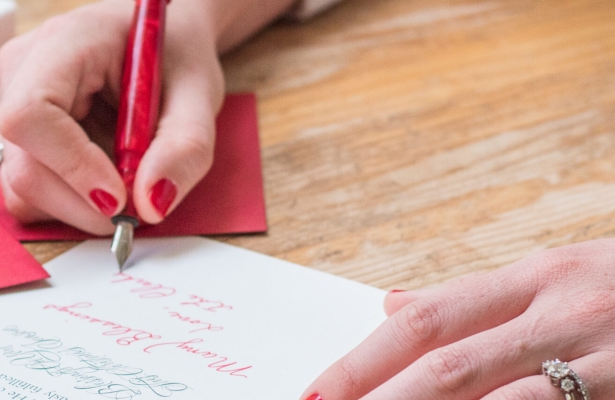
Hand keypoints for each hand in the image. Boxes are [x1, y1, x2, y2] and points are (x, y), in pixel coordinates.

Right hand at [0, 0, 226, 233]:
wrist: (160, 41)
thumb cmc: (173, 52)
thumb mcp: (199, 90)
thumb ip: (184, 146)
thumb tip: (151, 204)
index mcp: (63, 42)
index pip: (31, 114)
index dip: (71, 165)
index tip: (120, 196)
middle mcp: (20, 73)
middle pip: (23, 166)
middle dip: (83, 203)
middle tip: (139, 205)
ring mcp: (10, 106)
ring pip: (20, 188)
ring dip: (79, 206)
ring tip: (126, 180)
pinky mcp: (15, 138)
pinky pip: (28, 192)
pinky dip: (71, 202)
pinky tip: (104, 176)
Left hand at [303, 239, 614, 398]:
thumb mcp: (562, 274)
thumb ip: (479, 298)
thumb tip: (392, 306)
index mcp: (538, 278)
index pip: (428, 319)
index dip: (364, 359)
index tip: (316, 392)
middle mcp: (566, 312)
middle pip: (448, 364)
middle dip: (376, 398)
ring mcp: (608, 356)